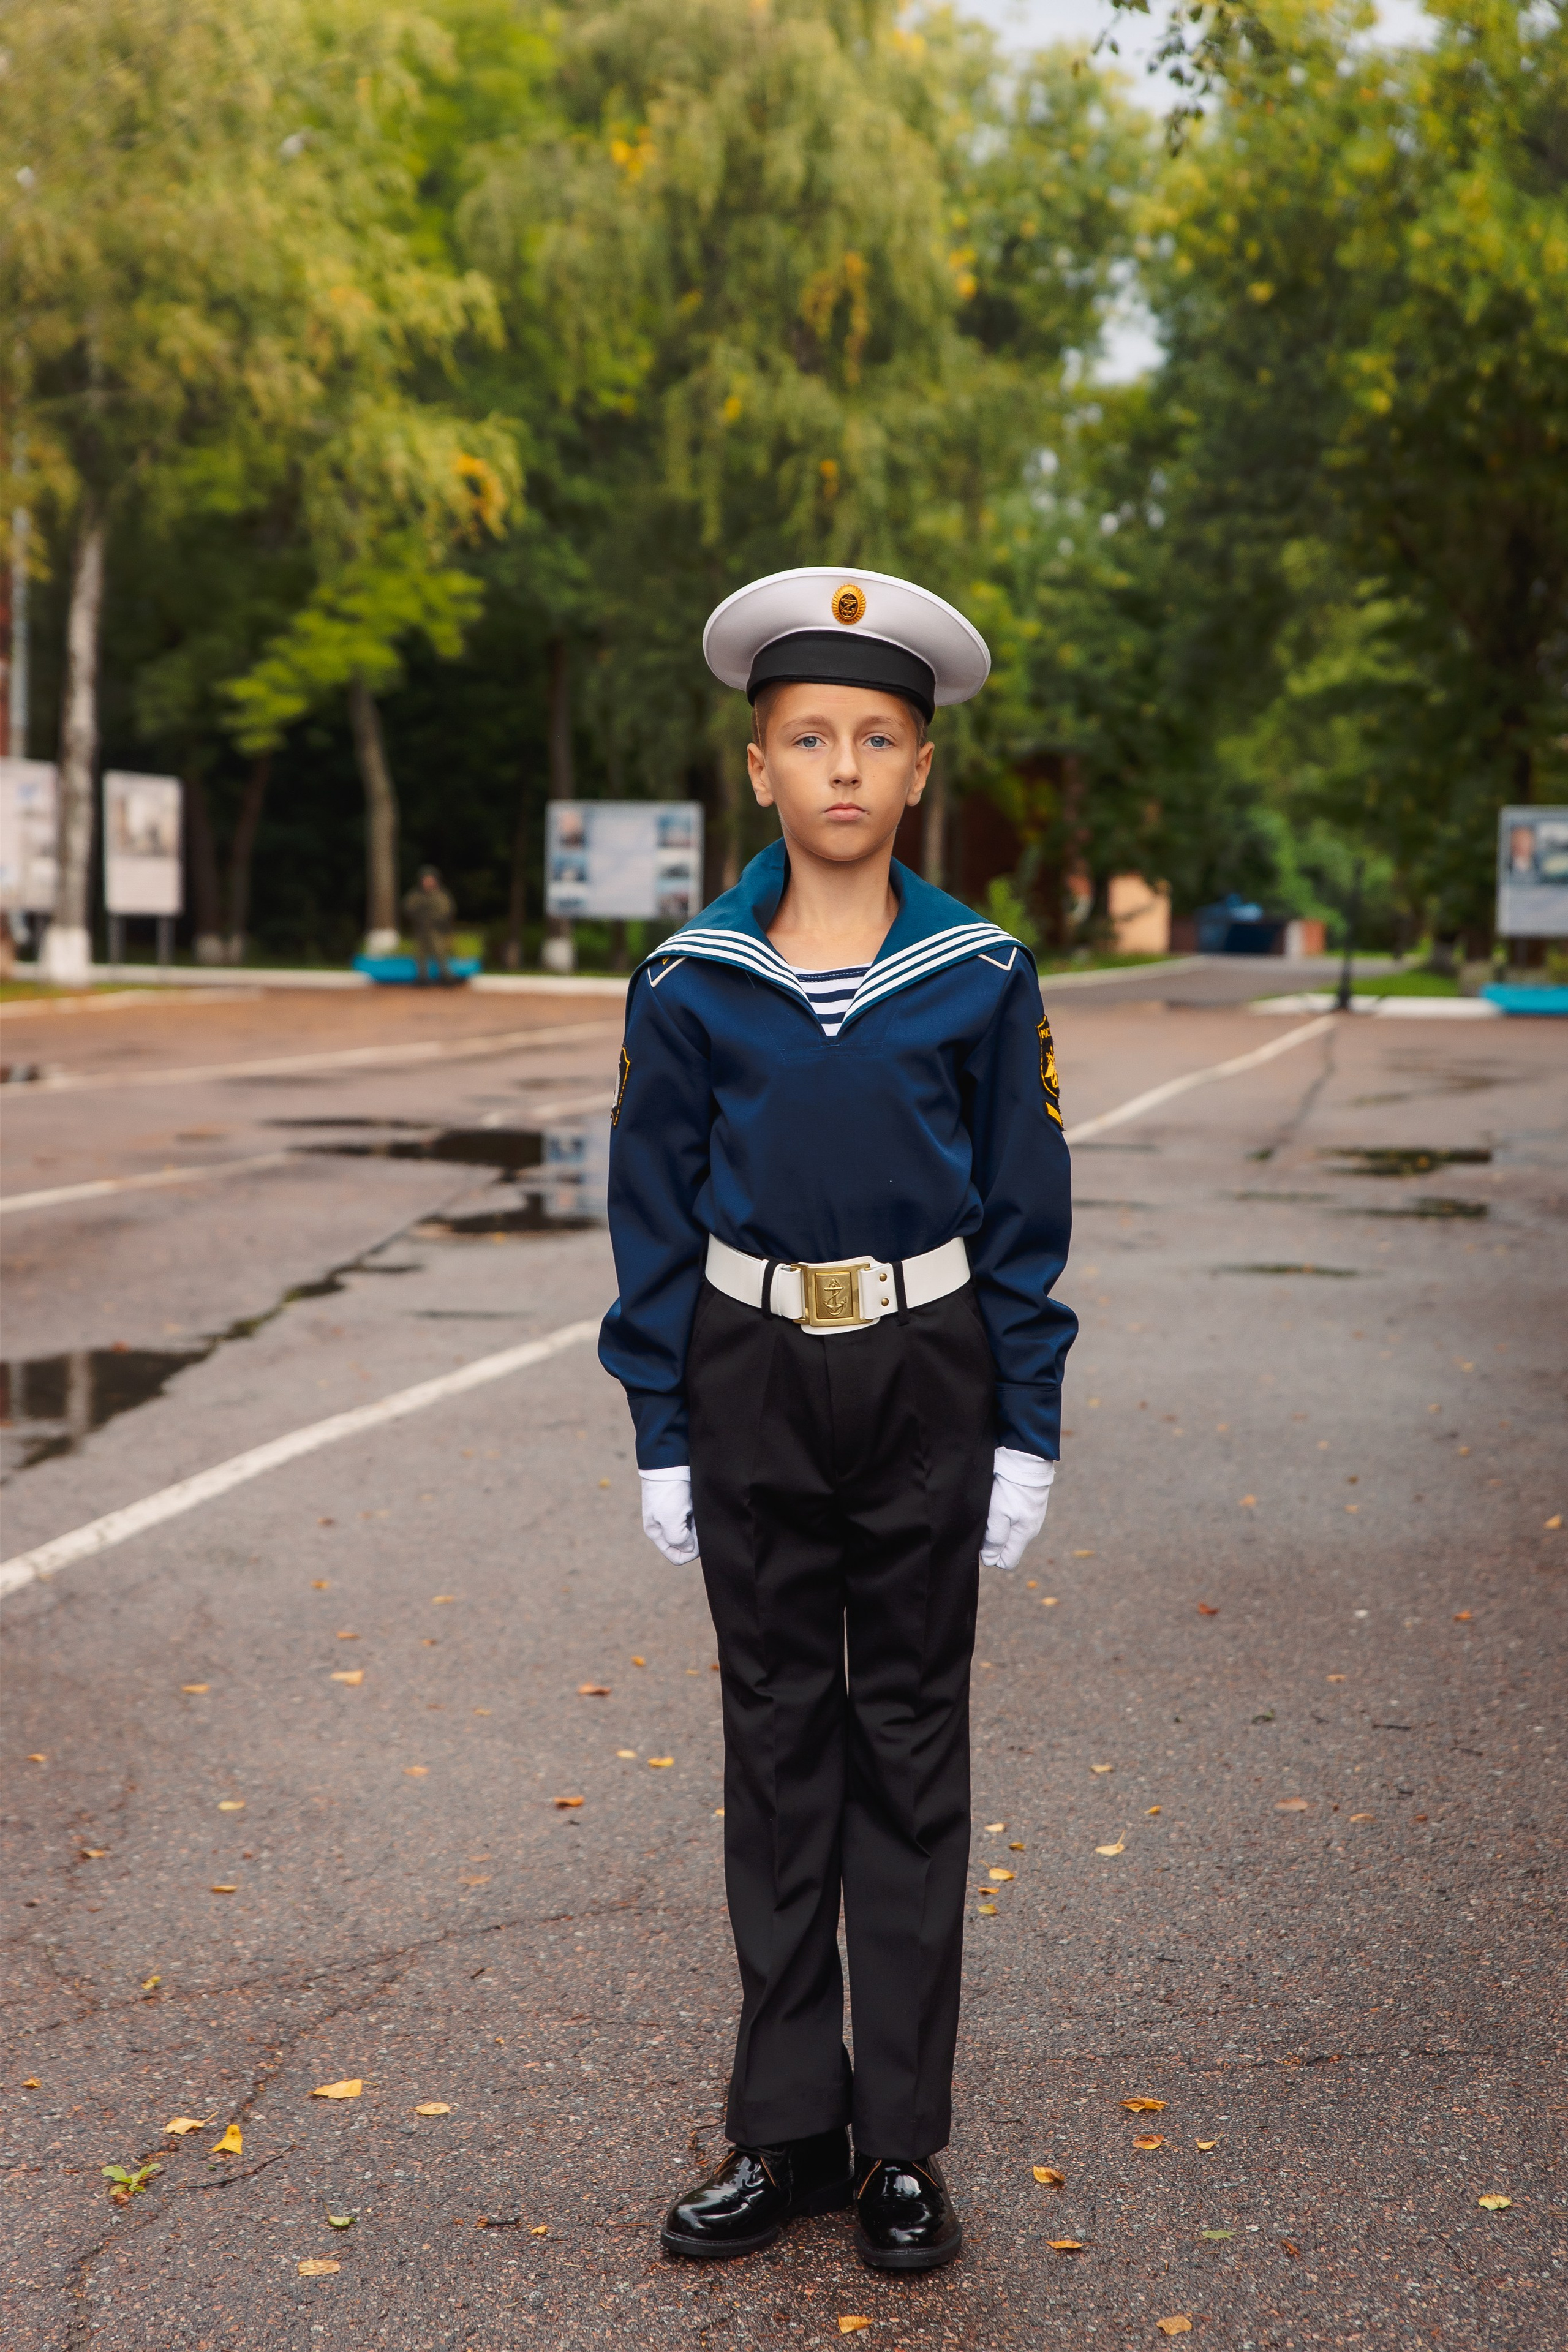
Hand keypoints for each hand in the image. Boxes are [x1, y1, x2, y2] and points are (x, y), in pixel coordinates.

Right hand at [639, 1466, 698, 1563]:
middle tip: (697, 1521)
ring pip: (694, 1532)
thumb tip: (690, 1547)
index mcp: (657, 1533)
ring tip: (697, 1510)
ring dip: (699, 1525)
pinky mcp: (685, 1504)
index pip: (676, 1556)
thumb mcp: (669, 1519)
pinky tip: (700, 1504)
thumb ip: (678, 1540)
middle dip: (696, 1537)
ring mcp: (675, 1515)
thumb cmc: (668, 1489)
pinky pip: (697, 1518)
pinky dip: (701, 1515)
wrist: (671, 1460)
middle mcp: (665, 1526)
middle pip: (687, 1544)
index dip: (690, 1552)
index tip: (697, 1538)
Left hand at [980, 1447, 1054, 1571]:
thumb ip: (996, 1539)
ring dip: (996, 1524)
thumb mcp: (1000, 1515)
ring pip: (1008, 1530)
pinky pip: (1012, 1515)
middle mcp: (1030, 1528)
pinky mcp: (1027, 1501)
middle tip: (984, 1521)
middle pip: (1007, 1546)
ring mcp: (1030, 1514)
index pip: (1007, 1562)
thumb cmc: (1010, 1487)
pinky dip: (1002, 1511)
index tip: (982, 1539)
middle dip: (993, 1540)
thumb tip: (990, 1559)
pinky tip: (997, 1497)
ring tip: (990, 1507)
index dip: (992, 1555)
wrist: (1025, 1457)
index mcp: (1025, 1534)